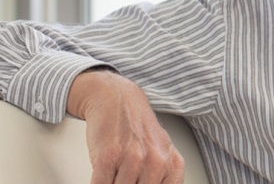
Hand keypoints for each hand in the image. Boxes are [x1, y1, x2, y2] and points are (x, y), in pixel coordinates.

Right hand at [68, 69, 185, 182]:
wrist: (116, 99)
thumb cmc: (137, 128)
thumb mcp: (162, 151)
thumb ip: (163, 176)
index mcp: (172, 164)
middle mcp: (156, 161)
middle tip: (124, 180)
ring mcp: (133, 158)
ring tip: (113, 177)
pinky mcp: (108, 156)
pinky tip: (101, 179)